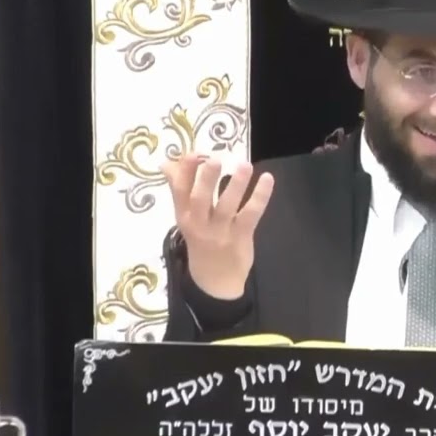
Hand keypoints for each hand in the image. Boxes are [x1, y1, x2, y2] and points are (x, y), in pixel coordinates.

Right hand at [163, 153, 274, 300]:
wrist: (214, 283)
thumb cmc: (201, 243)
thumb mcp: (186, 218)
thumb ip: (180, 189)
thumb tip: (168, 162)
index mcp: (184, 216)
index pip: (180, 191)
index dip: (185, 171)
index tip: (194, 153)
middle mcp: (199, 223)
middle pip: (199, 199)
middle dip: (206, 178)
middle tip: (215, 159)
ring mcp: (220, 232)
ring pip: (226, 206)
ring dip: (236, 184)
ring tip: (244, 165)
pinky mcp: (241, 237)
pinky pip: (251, 214)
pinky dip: (260, 196)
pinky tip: (267, 179)